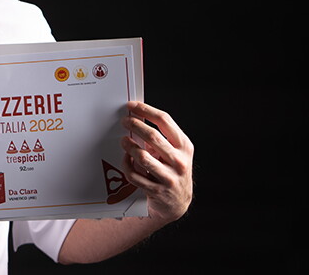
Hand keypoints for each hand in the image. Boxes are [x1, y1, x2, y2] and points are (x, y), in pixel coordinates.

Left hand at [120, 101, 193, 223]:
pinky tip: (126, 159)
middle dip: (134, 125)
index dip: (146, 110)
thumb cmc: (173, 171)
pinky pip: (134, 175)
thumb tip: (137, 117)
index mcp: (184, 147)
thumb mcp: (175, 153)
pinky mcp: (156, 191)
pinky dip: (127, 165)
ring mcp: (169, 177)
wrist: (177, 203)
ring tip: (124, 141)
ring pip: (142, 156)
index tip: (132, 106)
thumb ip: (161, 138)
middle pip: (152, 136)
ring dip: (129, 146)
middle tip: (124, 121)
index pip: (165, 121)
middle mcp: (179, 161)